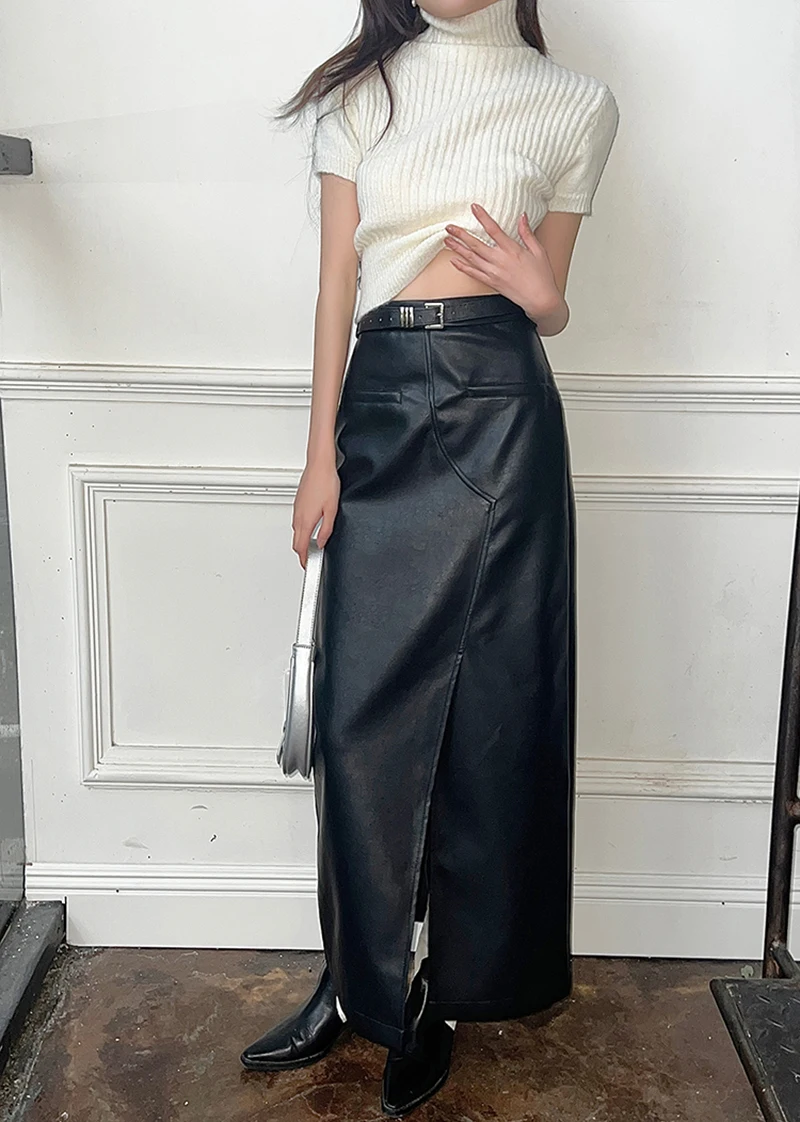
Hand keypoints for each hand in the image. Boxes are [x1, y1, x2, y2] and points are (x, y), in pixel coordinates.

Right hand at [292, 459, 339, 567]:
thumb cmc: (326, 483)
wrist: (319, 465)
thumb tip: (321, 542)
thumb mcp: (332, 510)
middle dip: (302, 552)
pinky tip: (312, 527)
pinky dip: (302, 529)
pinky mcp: (298, 503)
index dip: (304, 560)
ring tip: (312, 545)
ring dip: (302, 540)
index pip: (300, 547)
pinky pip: (297, 521)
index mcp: (306, 520)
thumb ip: (326, 529)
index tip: (308, 566)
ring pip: (296, 531)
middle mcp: (298, 516)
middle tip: (310, 559)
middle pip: (296, 541)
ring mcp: (296, 509)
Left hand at [443, 203, 563, 323]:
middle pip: (476, 244)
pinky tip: (454, 261)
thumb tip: (522, 217)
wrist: (540, 299)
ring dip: (457, 248)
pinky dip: (462, 267)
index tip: (474, 208)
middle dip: (461, 234)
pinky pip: (473, 274)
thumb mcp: (538, 251)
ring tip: (447, 240)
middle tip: (450, 227)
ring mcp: (494, 272)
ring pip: (471, 258)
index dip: (482, 217)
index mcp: (512, 249)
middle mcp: (500, 260)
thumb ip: (527, 233)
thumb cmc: (541, 276)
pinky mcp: (492, 283)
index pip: (493, 229)